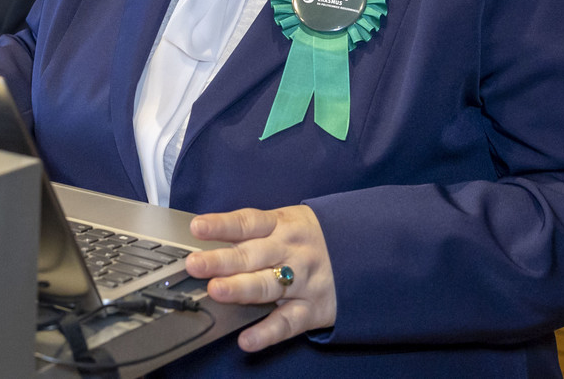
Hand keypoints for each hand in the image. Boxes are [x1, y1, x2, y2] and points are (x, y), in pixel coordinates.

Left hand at [186, 204, 336, 351]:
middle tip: (194, 265)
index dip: (222, 225)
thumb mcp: (288, 222)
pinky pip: (288, 322)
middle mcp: (290, 252)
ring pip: (268, 286)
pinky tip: (247, 340)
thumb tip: (207, 242)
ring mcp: (303, 281)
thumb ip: (253, 233)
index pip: (247, 223)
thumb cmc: (313, 237)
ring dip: (240, 289)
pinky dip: (267, 333)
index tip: (197, 228)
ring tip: (215, 292)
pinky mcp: (314, 309)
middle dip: (221, 261)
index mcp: (281, 226)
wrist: (369, 251)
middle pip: (251, 256)